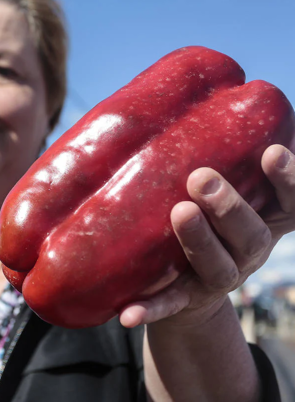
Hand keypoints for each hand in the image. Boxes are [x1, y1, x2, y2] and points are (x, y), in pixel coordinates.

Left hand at [119, 144, 294, 327]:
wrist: (191, 284)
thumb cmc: (210, 215)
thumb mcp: (227, 183)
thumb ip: (217, 149)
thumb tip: (189, 90)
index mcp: (265, 218)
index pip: (293, 201)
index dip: (291, 180)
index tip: (273, 152)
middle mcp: (248, 250)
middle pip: (252, 234)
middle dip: (230, 206)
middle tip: (201, 178)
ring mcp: (219, 278)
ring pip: (218, 266)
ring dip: (199, 241)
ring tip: (180, 213)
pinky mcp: (185, 301)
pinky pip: (168, 308)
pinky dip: (149, 310)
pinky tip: (127, 313)